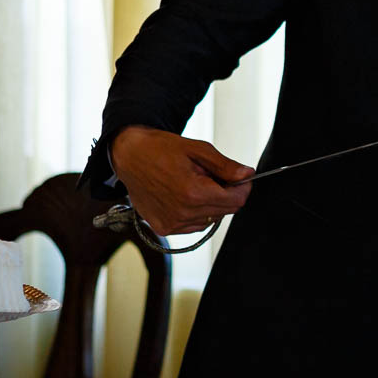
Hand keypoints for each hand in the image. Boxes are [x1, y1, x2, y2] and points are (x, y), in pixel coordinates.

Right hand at [109, 126, 253, 235]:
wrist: (129, 156)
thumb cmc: (160, 149)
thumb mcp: (197, 150)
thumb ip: (225, 166)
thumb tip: (247, 175)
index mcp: (193, 192)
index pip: (236, 200)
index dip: (243, 188)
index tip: (241, 178)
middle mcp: (182, 213)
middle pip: (226, 211)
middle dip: (227, 194)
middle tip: (214, 176)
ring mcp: (172, 224)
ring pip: (211, 219)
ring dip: (211, 204)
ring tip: (195, 184)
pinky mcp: (163, 228)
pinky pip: (194, 225)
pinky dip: (196, 212)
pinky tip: (185, 195)